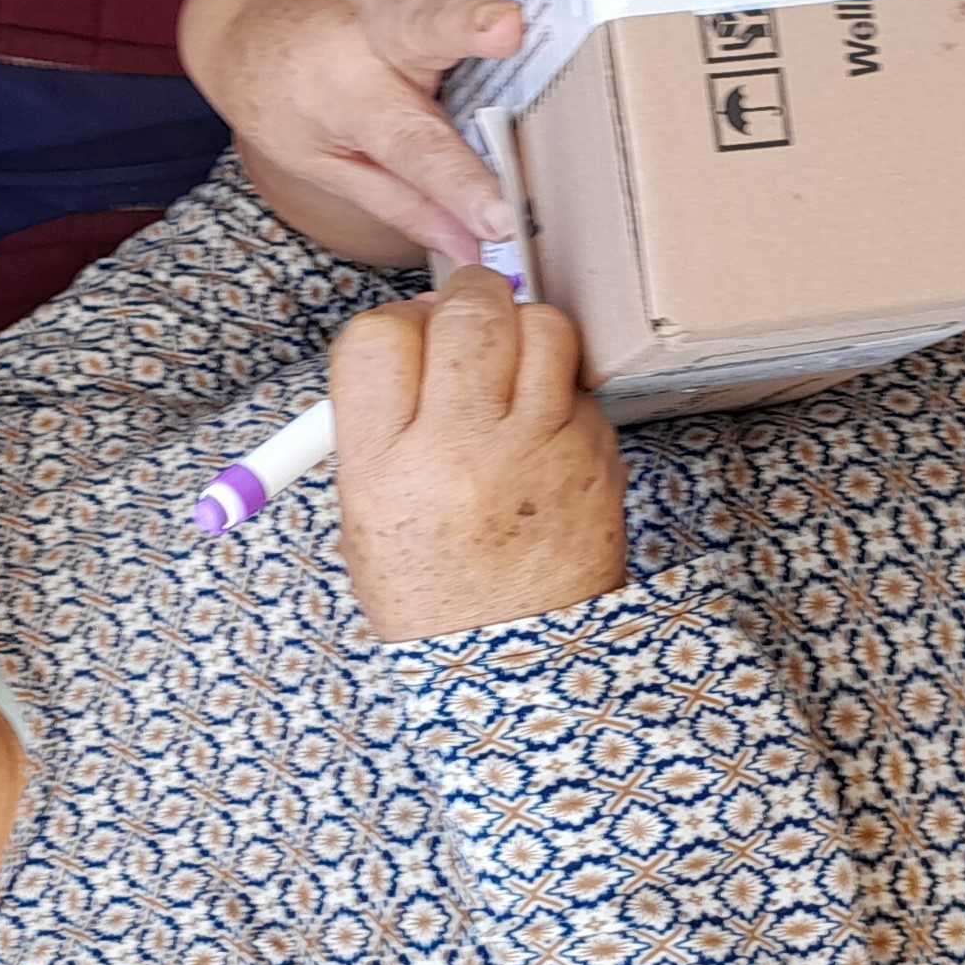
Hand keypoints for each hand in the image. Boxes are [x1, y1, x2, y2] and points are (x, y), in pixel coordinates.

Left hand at [177, 0, 526, 266]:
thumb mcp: (333, 166)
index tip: (504, 219)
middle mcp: (364, 31)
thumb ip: (406, 201)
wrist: (235, 22)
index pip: (415, 151)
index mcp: (353, 101)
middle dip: (465, 26)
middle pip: (421, 29)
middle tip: (504, 26)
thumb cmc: (294, 102)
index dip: (459, 185)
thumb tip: (481, 254)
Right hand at [330, 265, 625, 641]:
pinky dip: (565, 389)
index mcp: (383, 468)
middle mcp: (459, 452)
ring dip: (528, 330)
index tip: (413, 335)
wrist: (518, 665)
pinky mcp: (596, 458)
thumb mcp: (368, 511)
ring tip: (516, 366)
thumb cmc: (434, 586)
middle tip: (472, 317)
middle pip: (468, 313)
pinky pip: (581, 383)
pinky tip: (547, 426)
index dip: (398, 321)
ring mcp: (536, 451)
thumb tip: (418, 329)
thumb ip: (382, 417)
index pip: (378, 337)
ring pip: (542, 327)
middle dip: (470, 299)